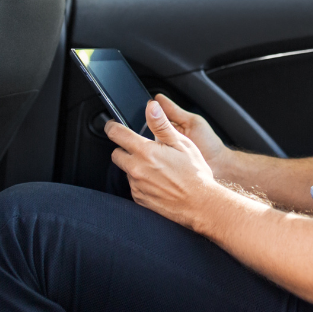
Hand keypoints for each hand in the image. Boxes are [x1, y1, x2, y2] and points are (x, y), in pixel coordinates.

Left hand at [107, 100, 224, 229]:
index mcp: (146, 152)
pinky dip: (141, 181)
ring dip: (134, 166)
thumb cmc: (195, 174)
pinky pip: (133, 185)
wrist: (200, 204)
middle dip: (125, 149)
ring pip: (126, 170)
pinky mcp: (139, 199)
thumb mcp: (182, 143)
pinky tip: (158, 181)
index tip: (113, 125)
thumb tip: (151, 107)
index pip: (116, 134)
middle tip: (143, 148)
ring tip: (157, 167)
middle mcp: (137, 169)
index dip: (112, 126)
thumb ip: (162, 124)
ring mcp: (137, 185)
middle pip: (116, 154)